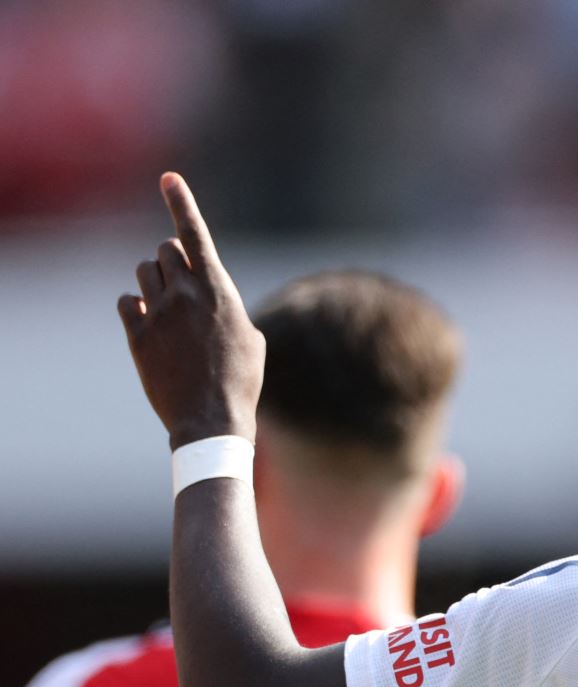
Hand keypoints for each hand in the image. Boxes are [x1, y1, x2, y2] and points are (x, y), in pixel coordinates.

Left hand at [118, 174, 263, 448]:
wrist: (212, 418)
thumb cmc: (241, 380)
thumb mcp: (251, 337)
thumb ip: (227, 304)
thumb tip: (210, 292)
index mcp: (219, 291)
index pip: (195, 234)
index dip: (181, 201)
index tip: (168, 178)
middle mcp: (186, 294)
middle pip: (166, 250)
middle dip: (172, 260)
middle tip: (183, 286)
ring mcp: (159, 313)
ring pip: (144, 271)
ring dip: (154, 282)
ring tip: (169, 310)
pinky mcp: (138, 334)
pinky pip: (127, 301)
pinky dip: (136, 308)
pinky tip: (151, 327)